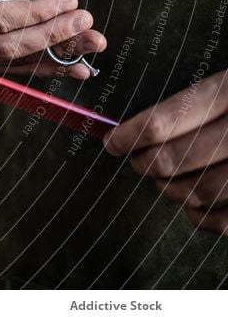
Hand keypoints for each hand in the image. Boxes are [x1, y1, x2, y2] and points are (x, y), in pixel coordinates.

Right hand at [0, 0, 106, 78]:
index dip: (36, 13)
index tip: (70, 1)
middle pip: (8, 45)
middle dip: (52, 35)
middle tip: (86, 22)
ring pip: (16, 61)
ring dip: (58, 56)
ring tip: (92, 44)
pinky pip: (19, 70)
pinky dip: (49, 67)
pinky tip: (77, 65)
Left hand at [104, 69, 227, 235]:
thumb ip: (196, 97)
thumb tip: (140, 127)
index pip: (166, 119)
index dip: (131, 136)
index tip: (113, 142)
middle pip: (176, 158)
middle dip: (146, 165)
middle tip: (137, 162)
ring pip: (200, 192)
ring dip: (171, 190)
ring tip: (165, 181)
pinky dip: (204, 219)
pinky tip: (195, 207)